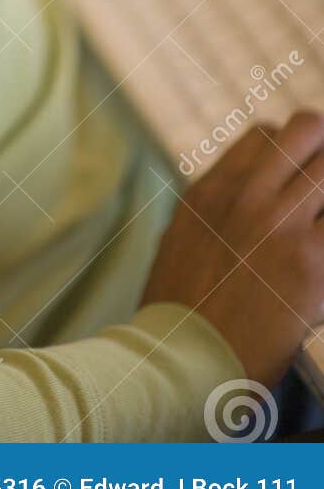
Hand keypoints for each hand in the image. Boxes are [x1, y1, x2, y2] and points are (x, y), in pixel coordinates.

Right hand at [142, 110, 323, 386]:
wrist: (183, 359)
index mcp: (214, 189)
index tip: (296, 177)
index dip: (289, 152)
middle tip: (323, 190)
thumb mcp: (181, 240)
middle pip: (307, 130)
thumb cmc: (178, 312)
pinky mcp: (312, 264)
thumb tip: (236, 204)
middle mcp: (248, 195)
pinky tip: (323, 261)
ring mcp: (282, 225)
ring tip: (322, 223)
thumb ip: (214, 212)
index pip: (266, 135)